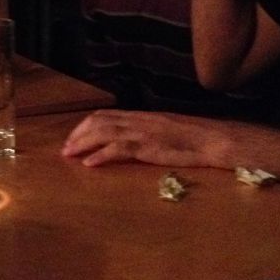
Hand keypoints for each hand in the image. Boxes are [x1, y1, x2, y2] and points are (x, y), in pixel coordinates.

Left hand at [61, 109, 234, 168]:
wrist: (213, 139)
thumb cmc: (194, 138)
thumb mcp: (164, 130)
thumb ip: (146, 132)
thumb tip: (131, 141)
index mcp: (141, 116)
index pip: (106, 115)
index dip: (86, 125)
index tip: (74, 137)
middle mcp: (138, 120)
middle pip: (99, 121)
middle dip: (78, 134)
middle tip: (65, 149)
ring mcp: (142, 132)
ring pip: (103, 133)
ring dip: (83, 143)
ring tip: (69, 155)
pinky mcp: (148, 146)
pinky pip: (118, 149)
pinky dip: (100, 155)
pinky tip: (89, 164)